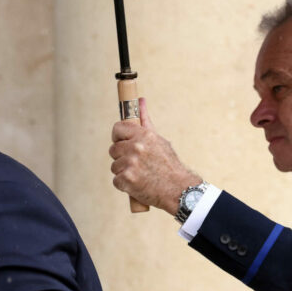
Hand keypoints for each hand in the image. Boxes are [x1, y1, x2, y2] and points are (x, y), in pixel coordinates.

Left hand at [109, 98, 201, 215]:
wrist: (178, 189)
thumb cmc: (168, 164)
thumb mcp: (158, 140)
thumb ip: (145, 121)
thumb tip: (140, 100)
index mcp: (143, 135)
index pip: (117, 128)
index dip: (119, 137)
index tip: (123, 142)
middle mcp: (135, 148)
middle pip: (113, 149)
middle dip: (122, 156)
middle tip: (137, 163)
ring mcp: (130, 165)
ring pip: (114, 166)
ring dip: (123, 171)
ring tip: (140, 174)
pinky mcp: (126, 181)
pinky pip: (116, 180)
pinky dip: (124, 184)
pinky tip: (137, 183)